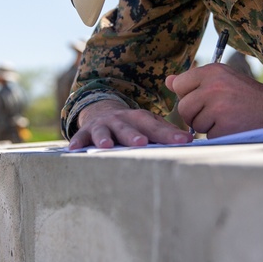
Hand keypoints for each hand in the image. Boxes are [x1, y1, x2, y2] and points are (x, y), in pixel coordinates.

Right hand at [68, 99, 193, 150]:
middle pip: (129, 127)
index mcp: (140, 118)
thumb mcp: (148, 124)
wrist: (102, 111)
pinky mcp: (86, 131)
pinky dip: (77, 142)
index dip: (169, 133)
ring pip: (104, 131)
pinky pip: (80, 136)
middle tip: (142, 143)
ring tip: (106, 145)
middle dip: (134, 135)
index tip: (184, 141)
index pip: (156, 126)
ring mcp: (103, 125)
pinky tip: (73, 150)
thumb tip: (190, 139)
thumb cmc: (132, 124)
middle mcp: (122, 119)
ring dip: (104, 137)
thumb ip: (166, 132)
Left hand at [166, 64, 262, 136]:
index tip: (203, 99)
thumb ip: (195, 80)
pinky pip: (207, 136)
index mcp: (212, 72)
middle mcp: (214, 87)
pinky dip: (218, 136)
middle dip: (194, 115)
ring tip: (227, 118)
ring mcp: (219, 108)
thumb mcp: (223, 79)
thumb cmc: (247, 95)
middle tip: (215, 113)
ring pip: (194, 124)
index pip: (179, 85)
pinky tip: (233, 127)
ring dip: (207, 126)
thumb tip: (168, 81)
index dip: (188, 96)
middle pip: (183, 108)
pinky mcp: (224, 128)